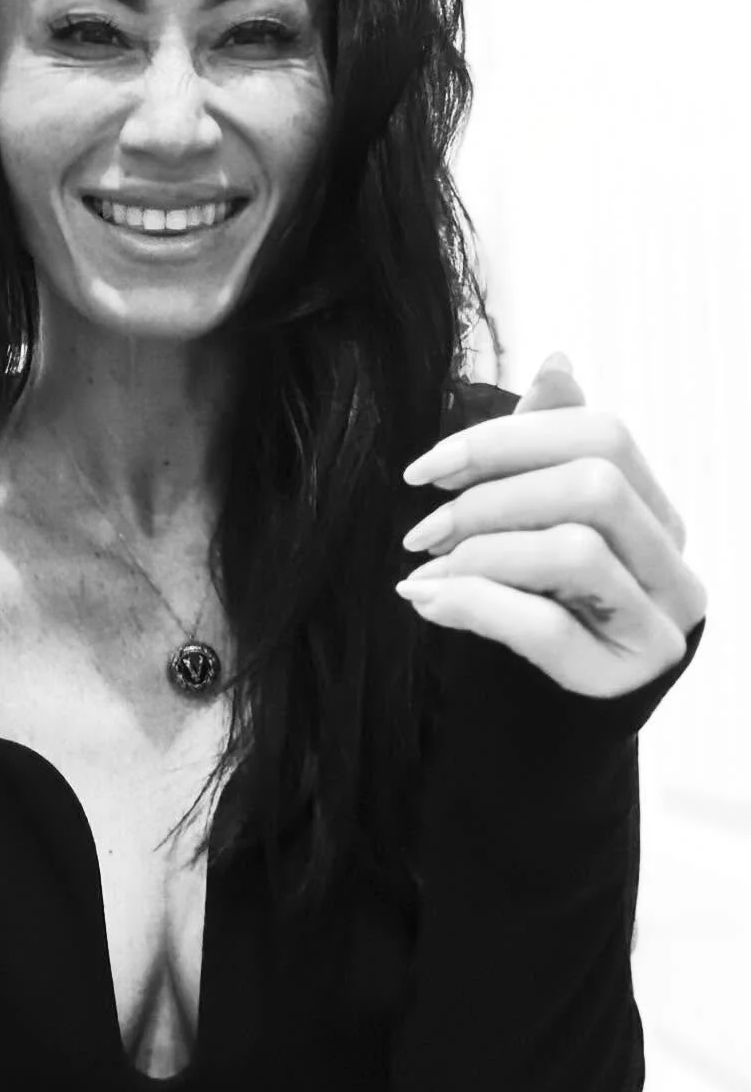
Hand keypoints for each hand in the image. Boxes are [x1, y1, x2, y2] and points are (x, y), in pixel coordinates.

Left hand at [396, 353, 708, 696]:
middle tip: (420, 529)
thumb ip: (546, 454)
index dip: (506, 437)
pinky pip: (550, 626)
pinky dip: (475, 605)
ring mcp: (658, 622)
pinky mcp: (622, 679)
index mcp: (653, 509)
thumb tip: (556, 362)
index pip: (601, 433)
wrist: (538, 729)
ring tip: (423, 573)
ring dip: (480, 553)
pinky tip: (427, 602)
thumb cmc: (537, 614)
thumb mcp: (536, 528)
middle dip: (491, 495)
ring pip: (576, 550)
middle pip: (595, 483)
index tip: (425, 469)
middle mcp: (670, 559)